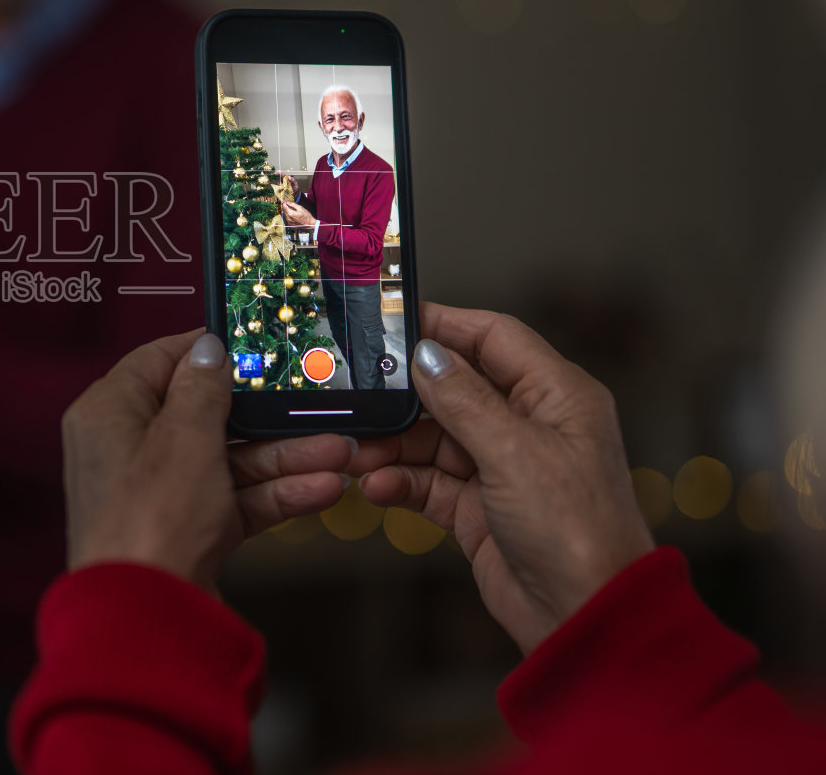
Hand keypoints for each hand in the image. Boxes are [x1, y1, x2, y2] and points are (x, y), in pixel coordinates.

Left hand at [63, 328, 353, 590]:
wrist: (145, 619)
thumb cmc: (150, 518)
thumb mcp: (184, 436)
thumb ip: (202, 389)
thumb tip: (209, 350)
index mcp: (108, 413)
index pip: (157, 362)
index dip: (207, 350)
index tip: (254, 343)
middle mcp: (128, 449)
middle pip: (204, 415)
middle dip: (266, 415)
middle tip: (316, 405)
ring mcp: (159, 493)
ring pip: (228, 461)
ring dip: (284, 456)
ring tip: (341, 452)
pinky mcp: (185, 531)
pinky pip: (234, 501)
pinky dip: (275, 494)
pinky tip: (322, 489)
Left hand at [280, 201, 314, 226]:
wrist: (309, 224)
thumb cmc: (306, 216)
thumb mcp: (300, 208)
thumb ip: (293, 205)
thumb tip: (287, 203)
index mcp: (290, 214)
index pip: (284, 207)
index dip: (284, 203)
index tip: (285, 201)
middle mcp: (288, 219)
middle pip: (283, 211)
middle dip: (285, 207)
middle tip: (288, 204)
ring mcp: (289, 222)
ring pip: (285, 215)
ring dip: (287, 212)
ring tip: (292, 210)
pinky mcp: (290, 225)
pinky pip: (287, 219)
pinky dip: (289, 216)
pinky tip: (293, 215)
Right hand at [351, 303, 653, 653]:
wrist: (585, 619)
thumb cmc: (577, 532)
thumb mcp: (515, 454)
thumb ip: (465, 400)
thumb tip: (427, 354)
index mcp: (557, 396)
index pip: (494, 338)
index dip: (444, 326)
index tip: (391, 323)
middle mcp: (529, 425)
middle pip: (455, 387)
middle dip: (405, 394)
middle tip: (358, 394)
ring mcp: (503, 467)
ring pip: (434, 437)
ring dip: (394, 444)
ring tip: (357, 452)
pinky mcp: (479, 507)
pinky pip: (430, 481)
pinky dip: (402, 481)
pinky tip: (377, 486)